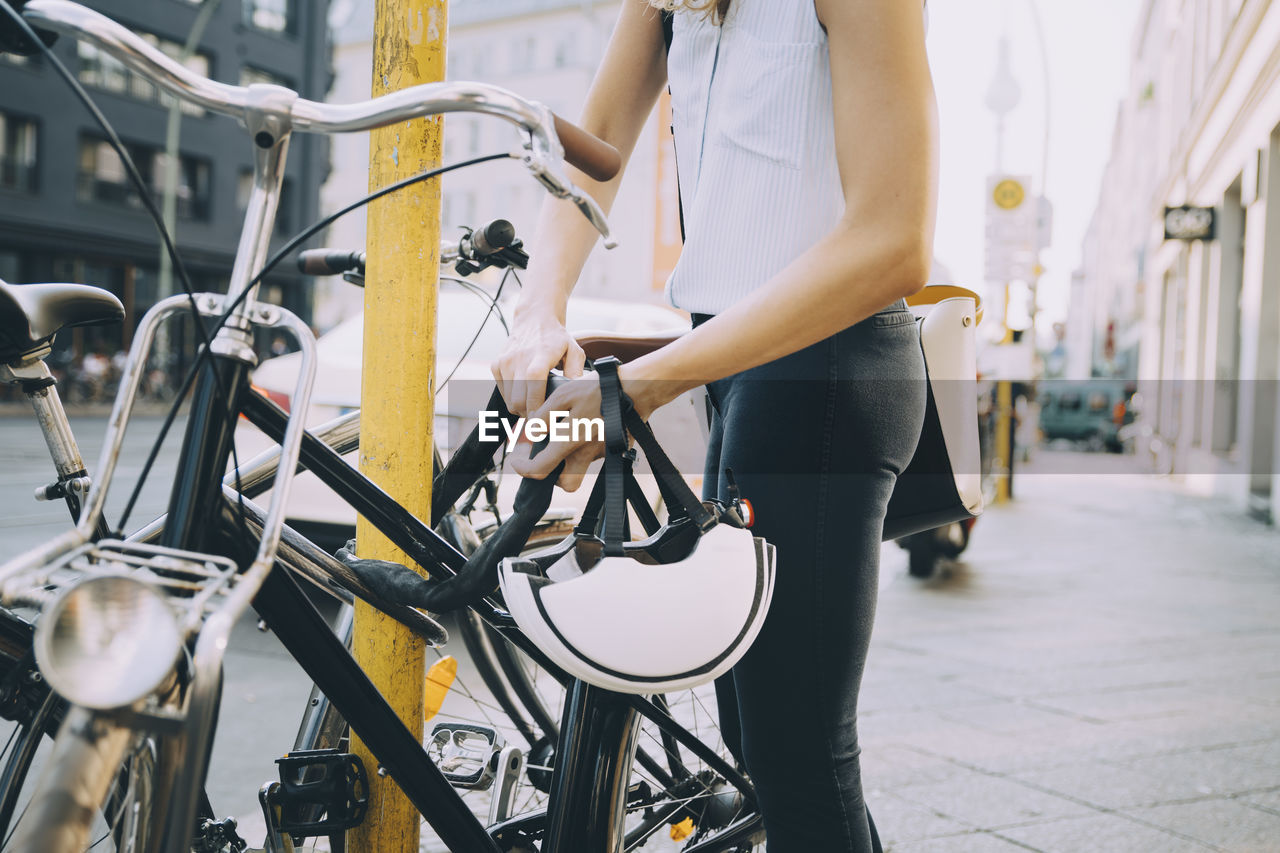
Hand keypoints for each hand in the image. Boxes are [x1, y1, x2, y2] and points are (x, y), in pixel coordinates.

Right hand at [491, 311, 586, 415]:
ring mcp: (505, 362)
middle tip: (541, 416)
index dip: (537, 408)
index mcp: (540, 356)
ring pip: (509, 400)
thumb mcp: (574, 350)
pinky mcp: (496, 365)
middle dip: (530, 414)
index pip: (534, 386)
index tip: (545, 420)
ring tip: (534, 404)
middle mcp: (519, 359)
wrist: (534, 319)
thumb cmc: (556, 338)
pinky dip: (512, 397)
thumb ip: (576, 372)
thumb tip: (576, 393)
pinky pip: (502, 392)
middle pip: (518, 401)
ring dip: (521, 407)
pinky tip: (524, 391)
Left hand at [508, 365, 663, 490]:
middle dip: (554, 476)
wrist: (637, 388)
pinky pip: (596, 452)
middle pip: (567, 483)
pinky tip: (589, 423)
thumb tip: (530, 431)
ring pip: (582, 466)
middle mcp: (588, 453)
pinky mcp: (616, 448)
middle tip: (546, 456)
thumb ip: (543, 416)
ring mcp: (604, 453)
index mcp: (571, 441)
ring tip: (568, 431)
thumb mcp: (564, 395)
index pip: (540, 470)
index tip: (518, 458)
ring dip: (571, 456)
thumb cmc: (600, 388)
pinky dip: (587, 443)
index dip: (523, 468)